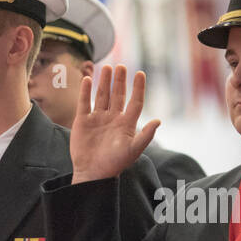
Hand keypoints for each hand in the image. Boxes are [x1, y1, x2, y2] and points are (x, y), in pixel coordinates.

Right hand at [70, 65, 159, 184]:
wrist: (92, 173)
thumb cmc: (114, 164)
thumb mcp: (133, 150)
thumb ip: (145, 135)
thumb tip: (158, 120)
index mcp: (126, 123)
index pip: (134, 101)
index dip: (138, 88)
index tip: (140, 74)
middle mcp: (112, 118)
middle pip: (118, 95)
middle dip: (120, 81)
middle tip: (121, 67)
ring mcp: (97, 119)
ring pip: (102, 96)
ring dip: (104, 82)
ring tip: (107, 68)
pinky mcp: (82, 121)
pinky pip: (84, 103)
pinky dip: (85, 92)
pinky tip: (87, 79)